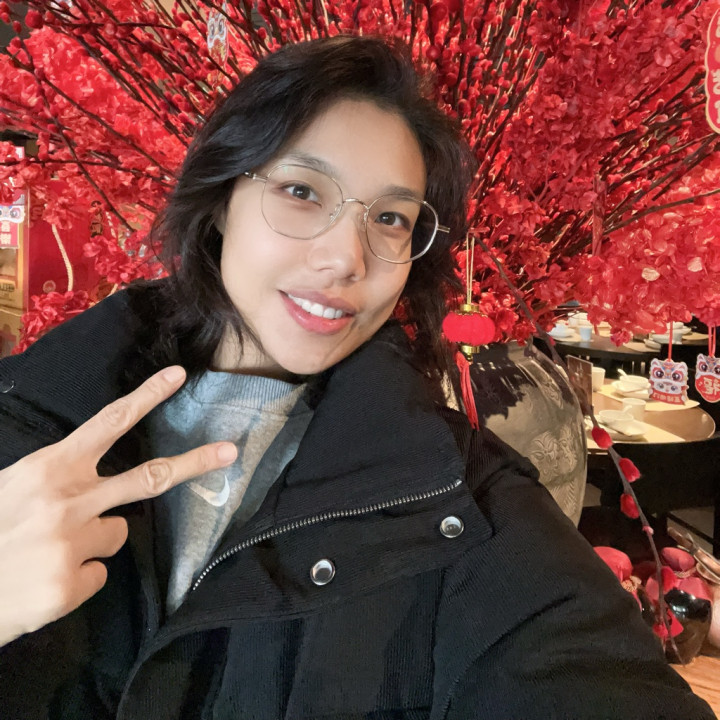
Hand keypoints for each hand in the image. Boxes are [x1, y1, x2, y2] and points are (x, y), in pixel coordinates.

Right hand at [0, 366, 236, 647]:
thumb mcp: (11, 487)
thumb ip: (55, 477)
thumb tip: (88, 475)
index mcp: (50, 467)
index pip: (108, 423)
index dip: (147, 398)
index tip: (179, 376)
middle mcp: (68, 499)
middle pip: (150, 477)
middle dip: (194, 462)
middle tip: (229, 451)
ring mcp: (73, 541)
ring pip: (119, 532)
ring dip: (94, 540)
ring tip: (51, 551)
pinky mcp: (72, 583)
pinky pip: (99, 574)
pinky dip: (79, 576)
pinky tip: (47, 579)